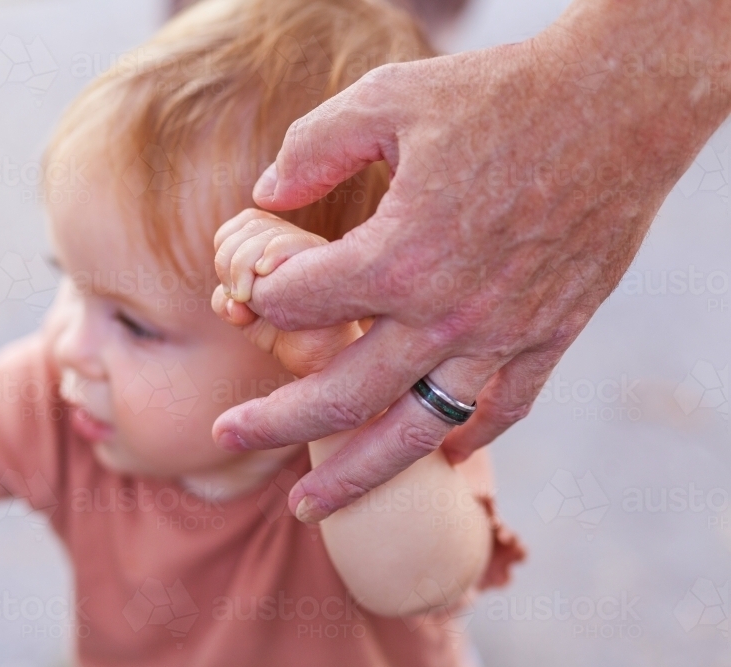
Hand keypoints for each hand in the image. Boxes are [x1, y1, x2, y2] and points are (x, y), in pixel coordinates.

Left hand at [211, 2, 730, 522]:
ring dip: (354, 474)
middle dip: (272, 423)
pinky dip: (464, 438)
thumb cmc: (501, 95)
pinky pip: (501, 410)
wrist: (623, 104)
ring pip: (413, 431)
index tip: (247, 293)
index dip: (258, 298)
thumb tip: (264, 196)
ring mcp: (502, 336)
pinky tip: (435, 454)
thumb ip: (312, 149)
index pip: (297, 305)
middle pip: (338, 394)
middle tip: (224, 438)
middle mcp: (445, 315)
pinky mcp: (551, 336)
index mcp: (396, 256)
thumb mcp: (387, 100)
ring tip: (307, 508)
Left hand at [211, 210, 362, 379]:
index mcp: (276, 242)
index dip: (226, 248)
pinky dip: (268, 263)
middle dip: (228, 260)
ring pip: (267, 233)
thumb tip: (234, 299)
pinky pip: (288, 245)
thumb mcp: (242, 316)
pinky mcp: (328, 265)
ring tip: (247, 300)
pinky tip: (265, 284)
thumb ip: (226, 301)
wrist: (317, 361)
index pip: (244, 222)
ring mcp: (315, 250)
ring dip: (241, 266)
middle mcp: (298, 240)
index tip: (231, 288)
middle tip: (237, 297)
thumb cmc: (282, 334)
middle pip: (252, 222)